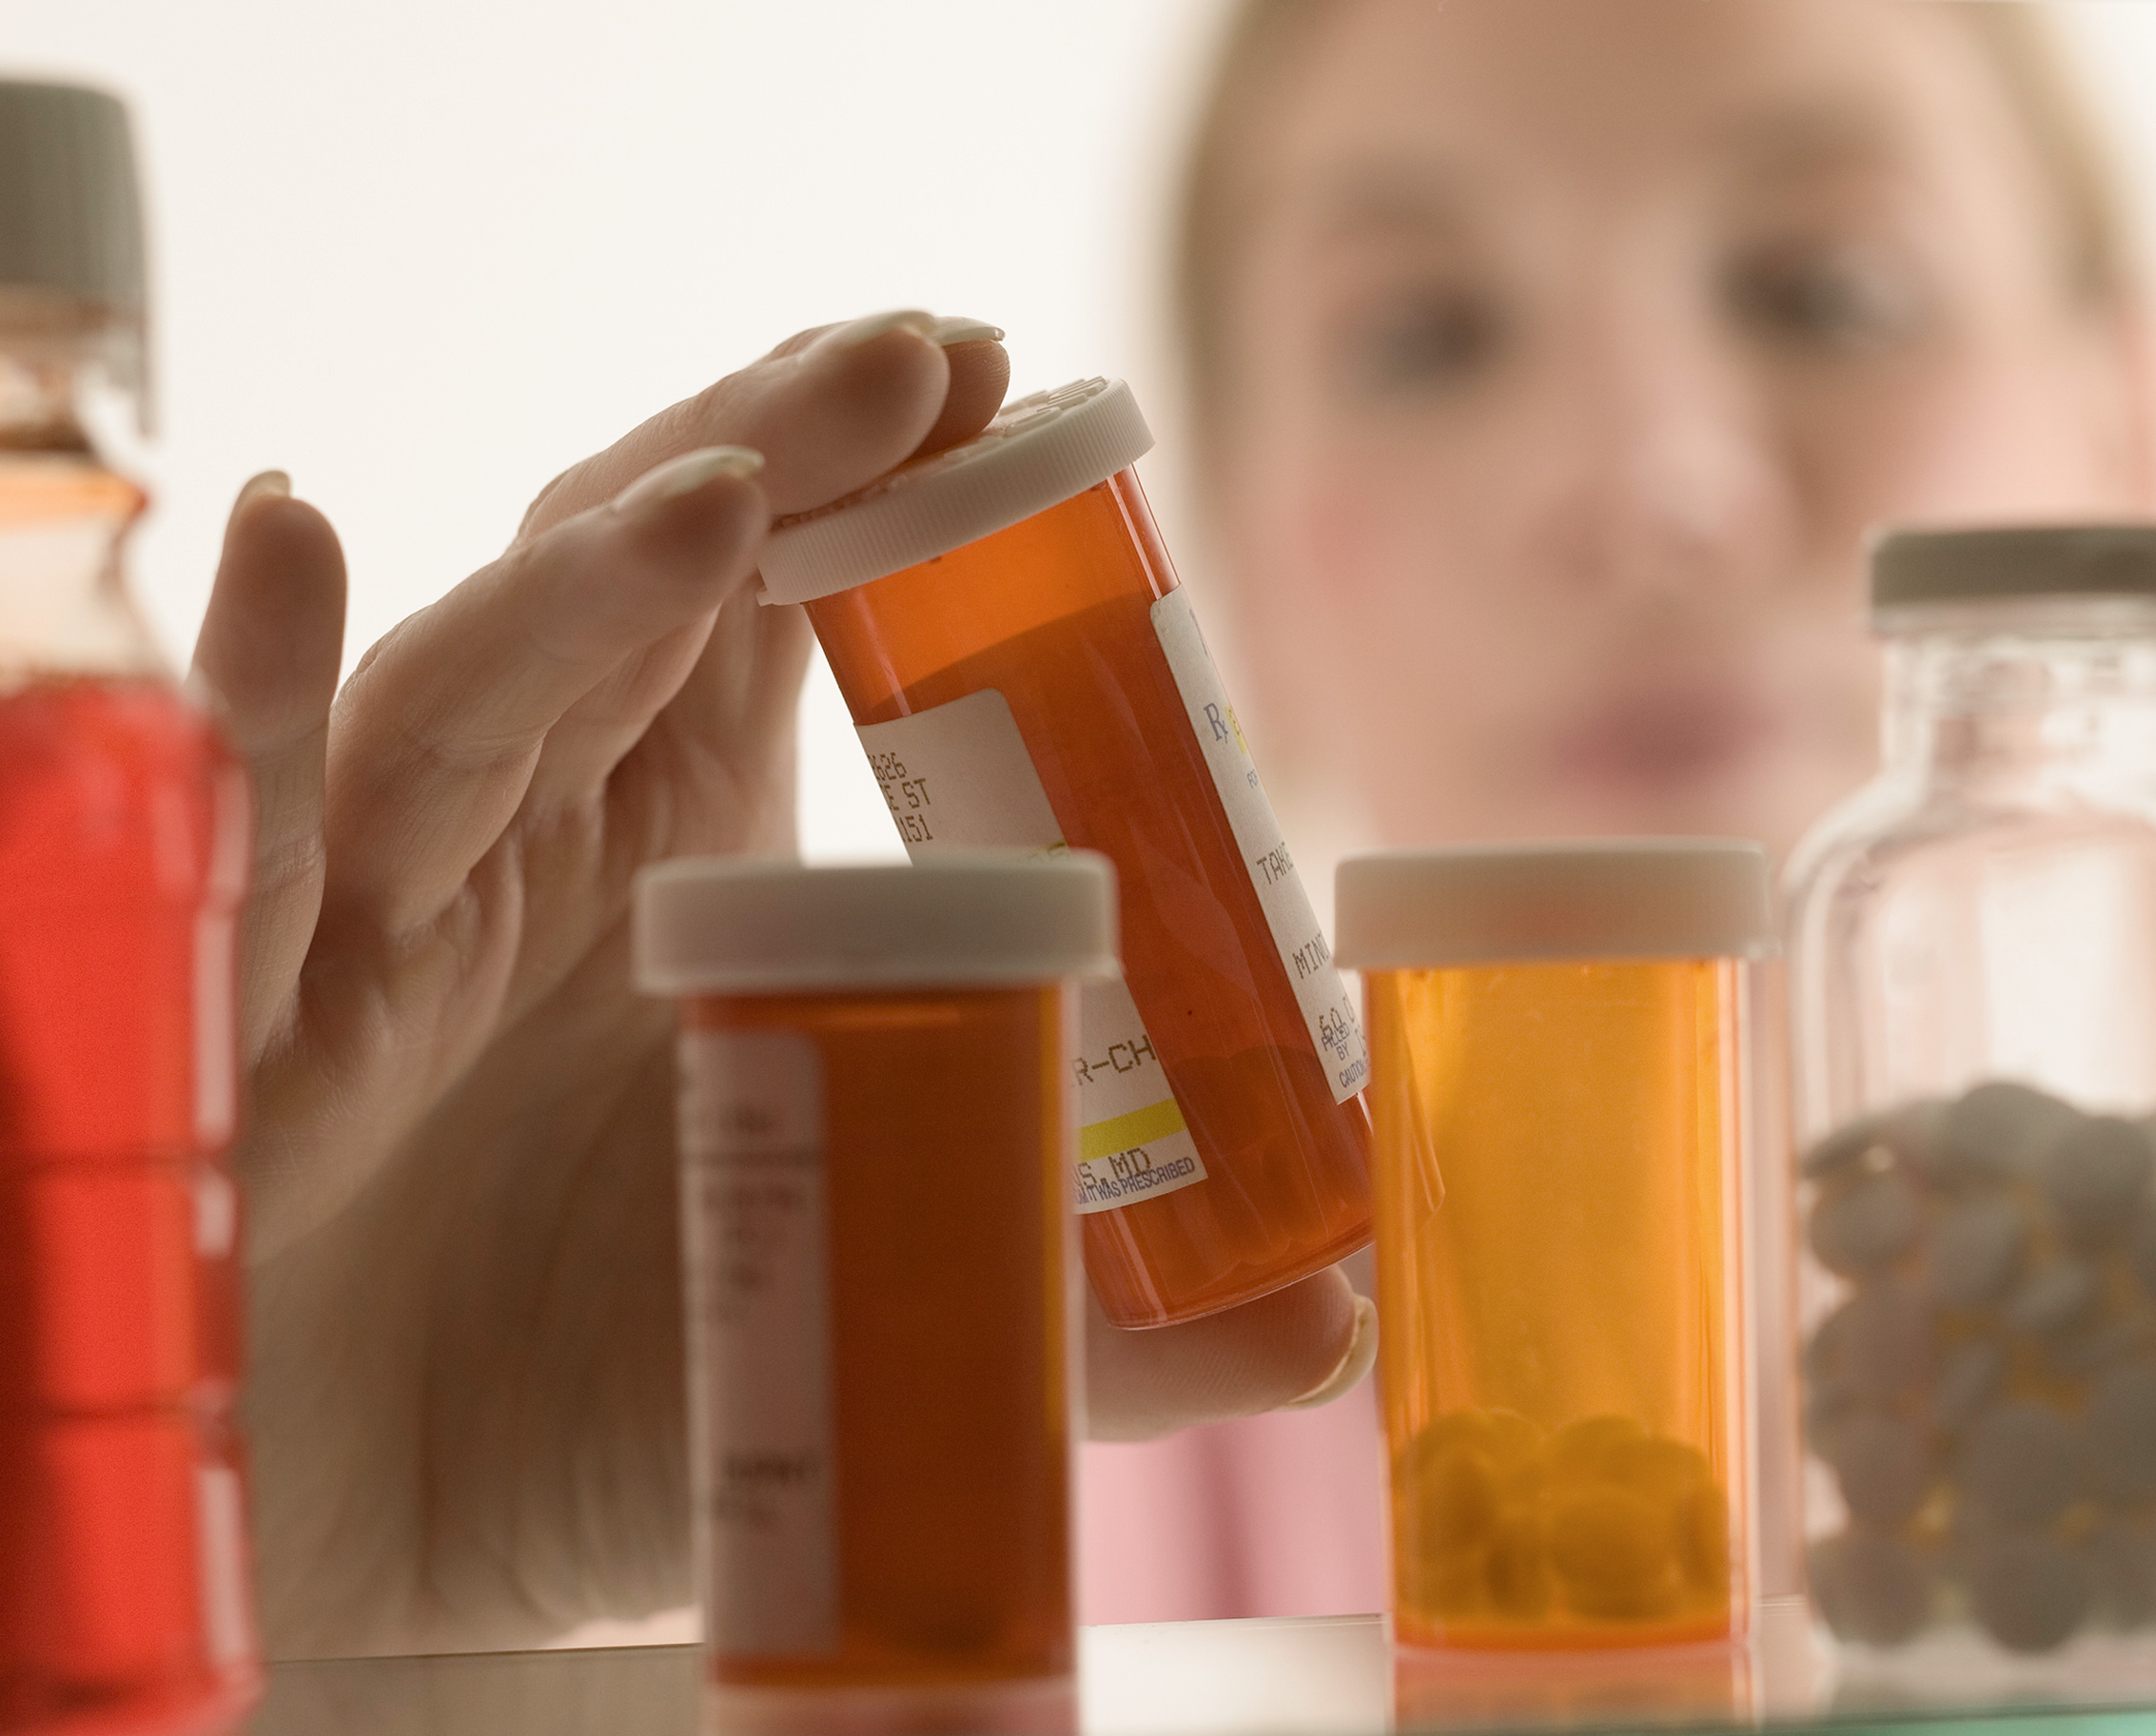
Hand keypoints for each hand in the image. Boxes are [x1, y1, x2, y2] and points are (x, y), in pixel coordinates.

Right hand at [195, 314, 1373, 1658]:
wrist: (363, 1559)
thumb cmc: (605, 1408)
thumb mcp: (864, 1319)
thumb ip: (1081, 1324)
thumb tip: (1336, 1330)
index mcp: (686, 856)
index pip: (775, 614)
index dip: (867, 490)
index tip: (991, 385)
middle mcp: (531, 833)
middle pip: (633, 585)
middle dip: (767, 452)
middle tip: (911, 360)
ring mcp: (381, 898)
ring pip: (471, 683)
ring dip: (586, 577)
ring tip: (721, 493)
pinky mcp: (245, 998)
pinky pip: (245, 816)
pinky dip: (255, 683)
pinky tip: (292, 546)